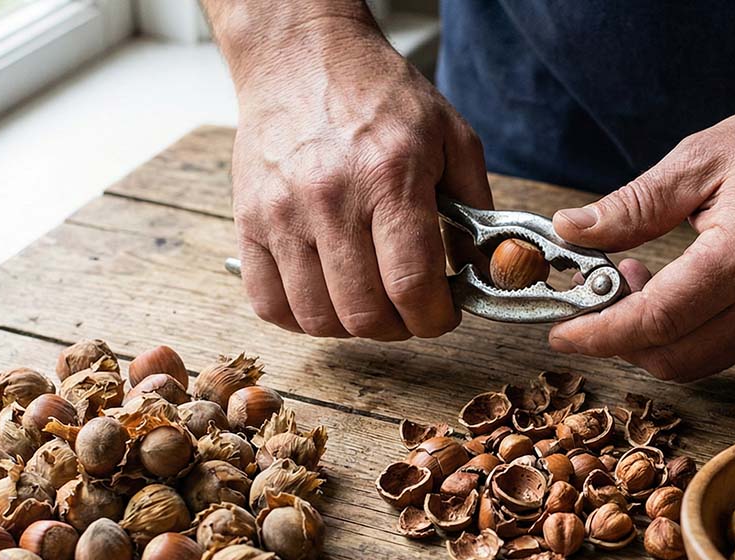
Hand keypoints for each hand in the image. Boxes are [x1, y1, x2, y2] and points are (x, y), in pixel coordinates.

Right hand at [230, 20, 490, 338]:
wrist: (300, 55)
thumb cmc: (379, 95)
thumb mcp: (451, 137)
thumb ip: (476, 210)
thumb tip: (487, 272)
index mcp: (389, 177)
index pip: (412, 286)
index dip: (436, 319)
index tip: (444, 314)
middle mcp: (330, 198)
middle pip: (364, 313)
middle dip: (399, 327)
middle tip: (410, 310)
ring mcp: (281, 212)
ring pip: (317, 318)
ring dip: (352, 327)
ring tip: (371, 301)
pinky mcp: (247, 220)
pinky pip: (269, 303)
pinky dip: (301, 317)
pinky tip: (327, 298)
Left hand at [549, 96, 734, 380]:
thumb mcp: (702, 158)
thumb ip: (634, 204)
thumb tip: (571, 230)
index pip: (657, 320)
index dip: (601, 333)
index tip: (560, 333)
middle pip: (673, 359)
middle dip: (619, 343)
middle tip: (593, 297)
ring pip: (695, 362)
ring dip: (649, 340)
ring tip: (631, 283)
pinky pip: (718, 350)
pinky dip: (680, 335)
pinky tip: (666, 290)